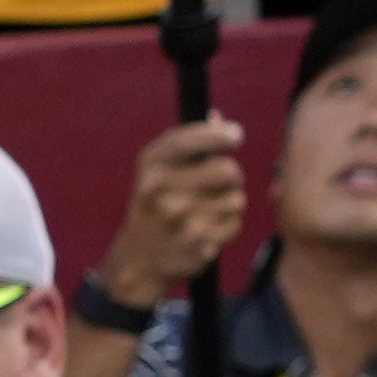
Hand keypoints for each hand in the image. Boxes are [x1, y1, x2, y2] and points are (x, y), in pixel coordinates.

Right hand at [101, 111, 242, 302]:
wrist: (139, 258)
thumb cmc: (157, 203)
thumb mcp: (161, 170)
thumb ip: (190, 144)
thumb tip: (220, 118)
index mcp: (149, 166)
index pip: (188, 141)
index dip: (218, 135)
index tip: (237, 136)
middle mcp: (158, 190)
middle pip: (226, 170)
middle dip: (233, 175)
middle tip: (224, 180)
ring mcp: (175, 219)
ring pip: (236, 199)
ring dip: (230, 203)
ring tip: (209, 210)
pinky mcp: (193, 243)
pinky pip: (234, 224)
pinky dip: (228, 226)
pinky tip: (209, 229)